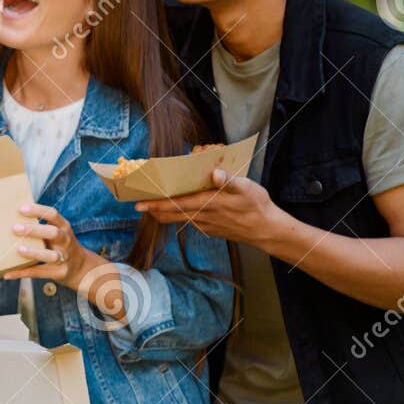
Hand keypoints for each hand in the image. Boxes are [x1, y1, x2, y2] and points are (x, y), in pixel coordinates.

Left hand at [3, 203, 98, 289]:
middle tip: (15, 228)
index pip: (53, 215)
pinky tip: (8, 273)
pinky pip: (39, 272)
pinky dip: (22, 273)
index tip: (21, 209)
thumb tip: (11, 216)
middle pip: (53, 233)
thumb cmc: (61, 245)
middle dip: (34, 230)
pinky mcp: (59, 272)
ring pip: (51, 255)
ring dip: (34, 252)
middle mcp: (65, 241)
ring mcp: (64, 257)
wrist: (81, 267)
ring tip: (19, 250)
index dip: (38, 210)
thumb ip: (41, 225)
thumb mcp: (58, 232)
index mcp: (63, 227)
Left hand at [135, 167, 285, 244]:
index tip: (139, 203)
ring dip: (164, 214)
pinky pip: (189, 222)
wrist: (267, 230)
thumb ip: (229, 181)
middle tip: (137, 205)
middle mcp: (202, 216)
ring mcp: (205, 225)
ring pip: (178, 219)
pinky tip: (177, 211)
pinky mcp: (210, 229)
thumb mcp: (246, 188)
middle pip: (171, 214)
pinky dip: (179, 216)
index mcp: (208, 204)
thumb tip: (215, 173)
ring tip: (151, 208)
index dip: (156, 204)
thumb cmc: (257, 206)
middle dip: (153, 210)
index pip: (175, 204)